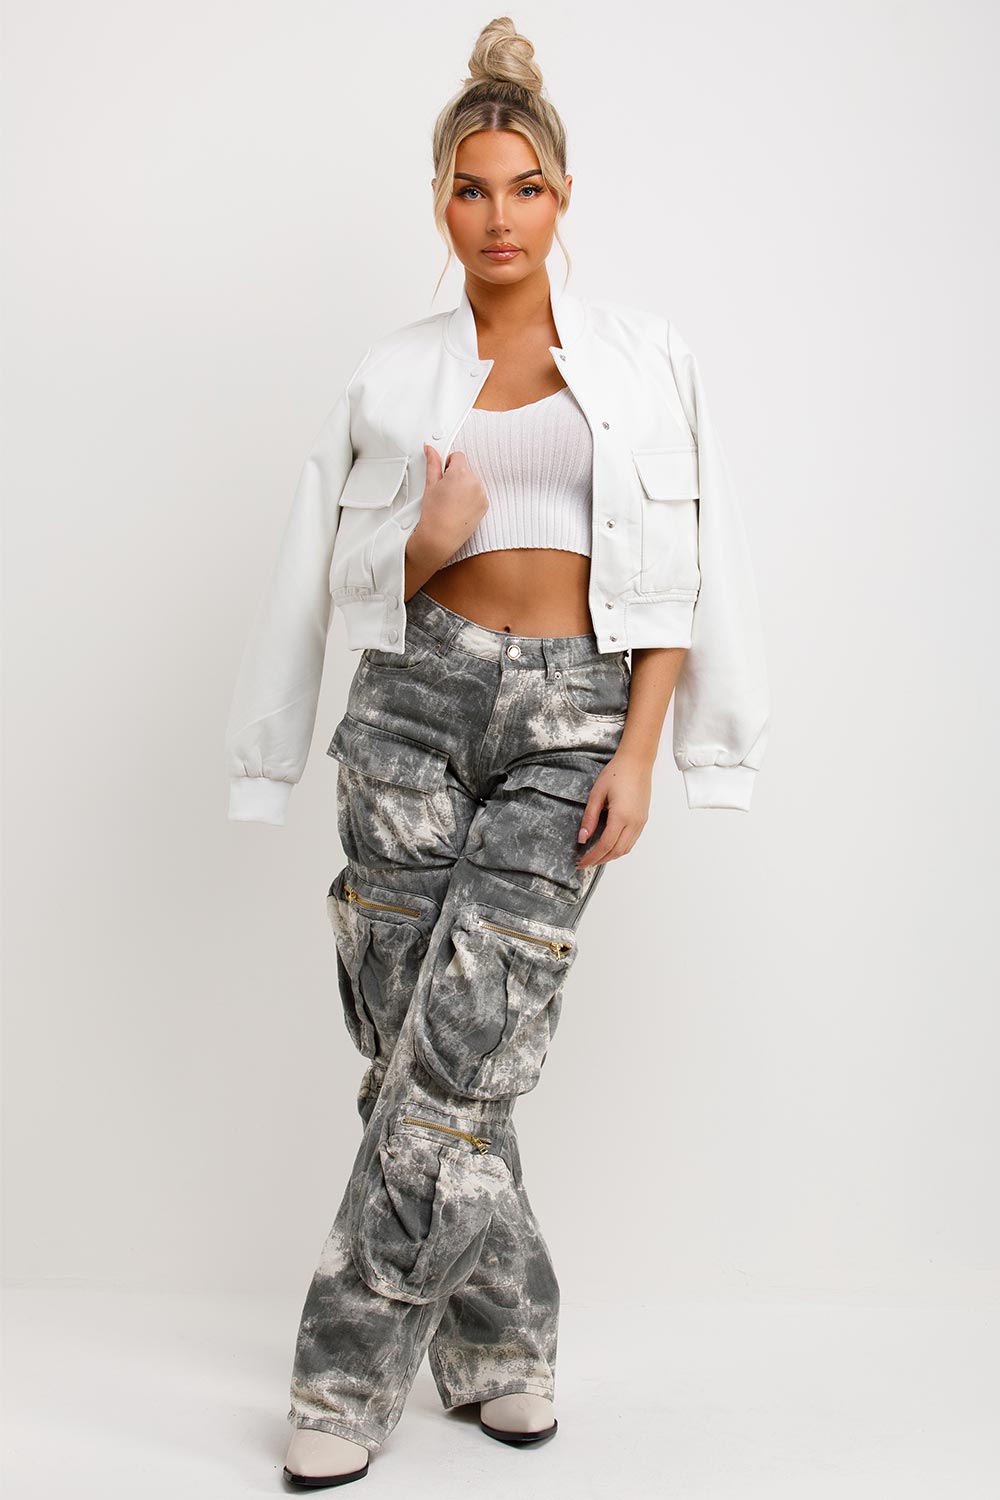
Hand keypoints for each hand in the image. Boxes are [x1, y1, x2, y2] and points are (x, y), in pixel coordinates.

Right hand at [415, 443, 488, 557]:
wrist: (441, 538)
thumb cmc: (434, 515)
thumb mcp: (430, 485)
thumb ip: (432, 463)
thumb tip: (430, 449)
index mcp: (460, 473)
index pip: (458, 456)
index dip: (448, 464)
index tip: (442, 475)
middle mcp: (474, 482)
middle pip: (466, 469)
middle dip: (456, 476)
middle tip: (444, 492)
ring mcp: (481, 494)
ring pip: (472, 482)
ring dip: (464, 487)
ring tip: (451, 502)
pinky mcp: (485, 505)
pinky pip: (478, 494)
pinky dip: (470, 498)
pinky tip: (458, 508)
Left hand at [575, 750, 651, 868]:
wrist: (637, 762)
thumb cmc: (617, 773)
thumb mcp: (597, 794)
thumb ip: (590, 818)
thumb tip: (582, 838)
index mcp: (621, 816)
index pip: (605, 845)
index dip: (592, 857)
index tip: (581, 862)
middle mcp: (634, 822)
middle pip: (617, 851)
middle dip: (600, 860)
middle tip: (585, 863)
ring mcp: (640, 822)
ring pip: (626, 848)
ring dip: (610, 856)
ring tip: (595, 857)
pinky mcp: (643, 819)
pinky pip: (632, 841)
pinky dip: (619, 848)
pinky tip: (609, 846)